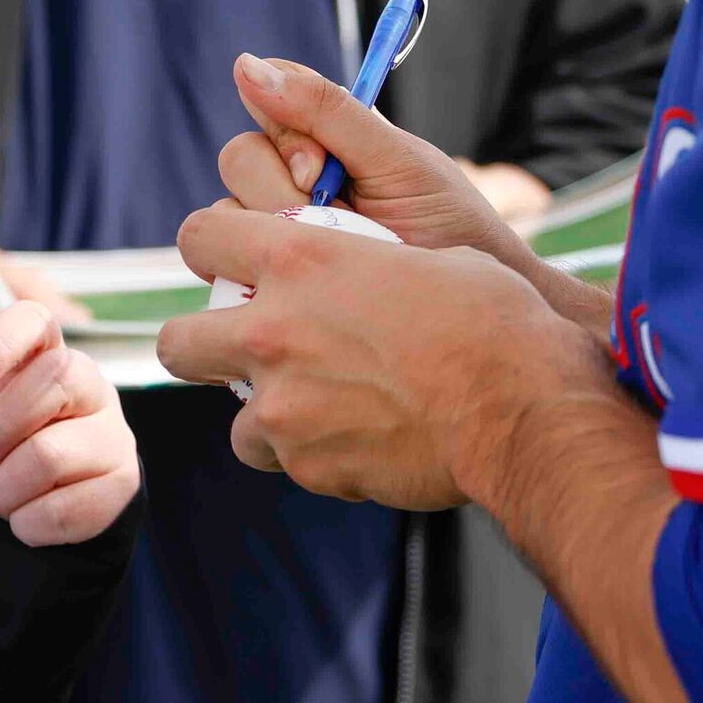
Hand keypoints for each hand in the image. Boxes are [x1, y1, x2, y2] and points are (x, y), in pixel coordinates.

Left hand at [0, 302, 138, 546]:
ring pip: (56, 450)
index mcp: (34, 359)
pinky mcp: (123, 481)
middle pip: (53, 379)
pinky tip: (25, 524)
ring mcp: (110, 431)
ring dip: (8, 489)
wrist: (7, 543)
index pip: (35, 319)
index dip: (3, 342)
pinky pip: (74, 502)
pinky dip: (31, 524)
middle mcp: (83, 384)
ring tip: (1, 496)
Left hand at [161, 201, 565, 505]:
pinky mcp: (308, 465)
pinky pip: (291, 463)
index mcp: (300, 259)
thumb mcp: (423, 257)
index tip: (231, 267)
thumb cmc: (492, 320)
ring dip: (271, 420)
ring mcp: (283, 405)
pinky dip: (318, 458)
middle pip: (177, 342)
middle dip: (201, 348)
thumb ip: (362, 265)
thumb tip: (364, 274)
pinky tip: (369, 444)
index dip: (210, 250)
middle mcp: (273, 329)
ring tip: (328, 414)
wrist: (524, 408)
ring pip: (236, 423)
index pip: (200, 236)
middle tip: (248, 354)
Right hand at [216, 55, 609, 337]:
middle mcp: (294, 181)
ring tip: (337, 258)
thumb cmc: (449, 228)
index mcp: (326, 138)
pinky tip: (311, 288)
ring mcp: (280, 233)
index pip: (268, 101)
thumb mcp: (397, 162)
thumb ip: (330, 110)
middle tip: (333, 213)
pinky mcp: (272, 283)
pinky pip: (230, 267)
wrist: (476, 314)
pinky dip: (263, 273)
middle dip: (280, 186)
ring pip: (227, 212)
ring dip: (277, 233)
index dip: (284, 129)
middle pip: (240, 157)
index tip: (321, 165)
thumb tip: (247, 63)